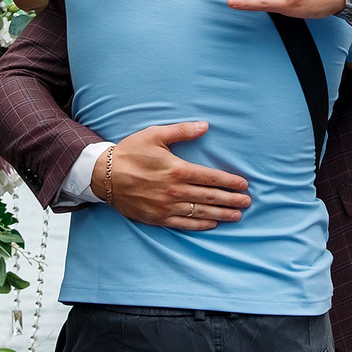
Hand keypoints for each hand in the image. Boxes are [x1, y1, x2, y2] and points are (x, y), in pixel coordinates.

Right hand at [104, 123, 249, 230]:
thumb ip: (182, 131)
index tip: (244, 184)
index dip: (230, 182)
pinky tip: (211, 224)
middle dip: (231, 200)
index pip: (210, 178)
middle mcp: (174, 191)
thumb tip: (205, 126)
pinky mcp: (157, 218)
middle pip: (209, 197)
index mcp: (177, 169)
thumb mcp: (155, 135)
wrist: (103, 175)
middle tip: (247, 203)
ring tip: (236, 216)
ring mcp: (166, 207)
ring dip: (221, 215)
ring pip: (200, 213)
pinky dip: (199, 225)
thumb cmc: (130, 152)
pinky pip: (183, 224)